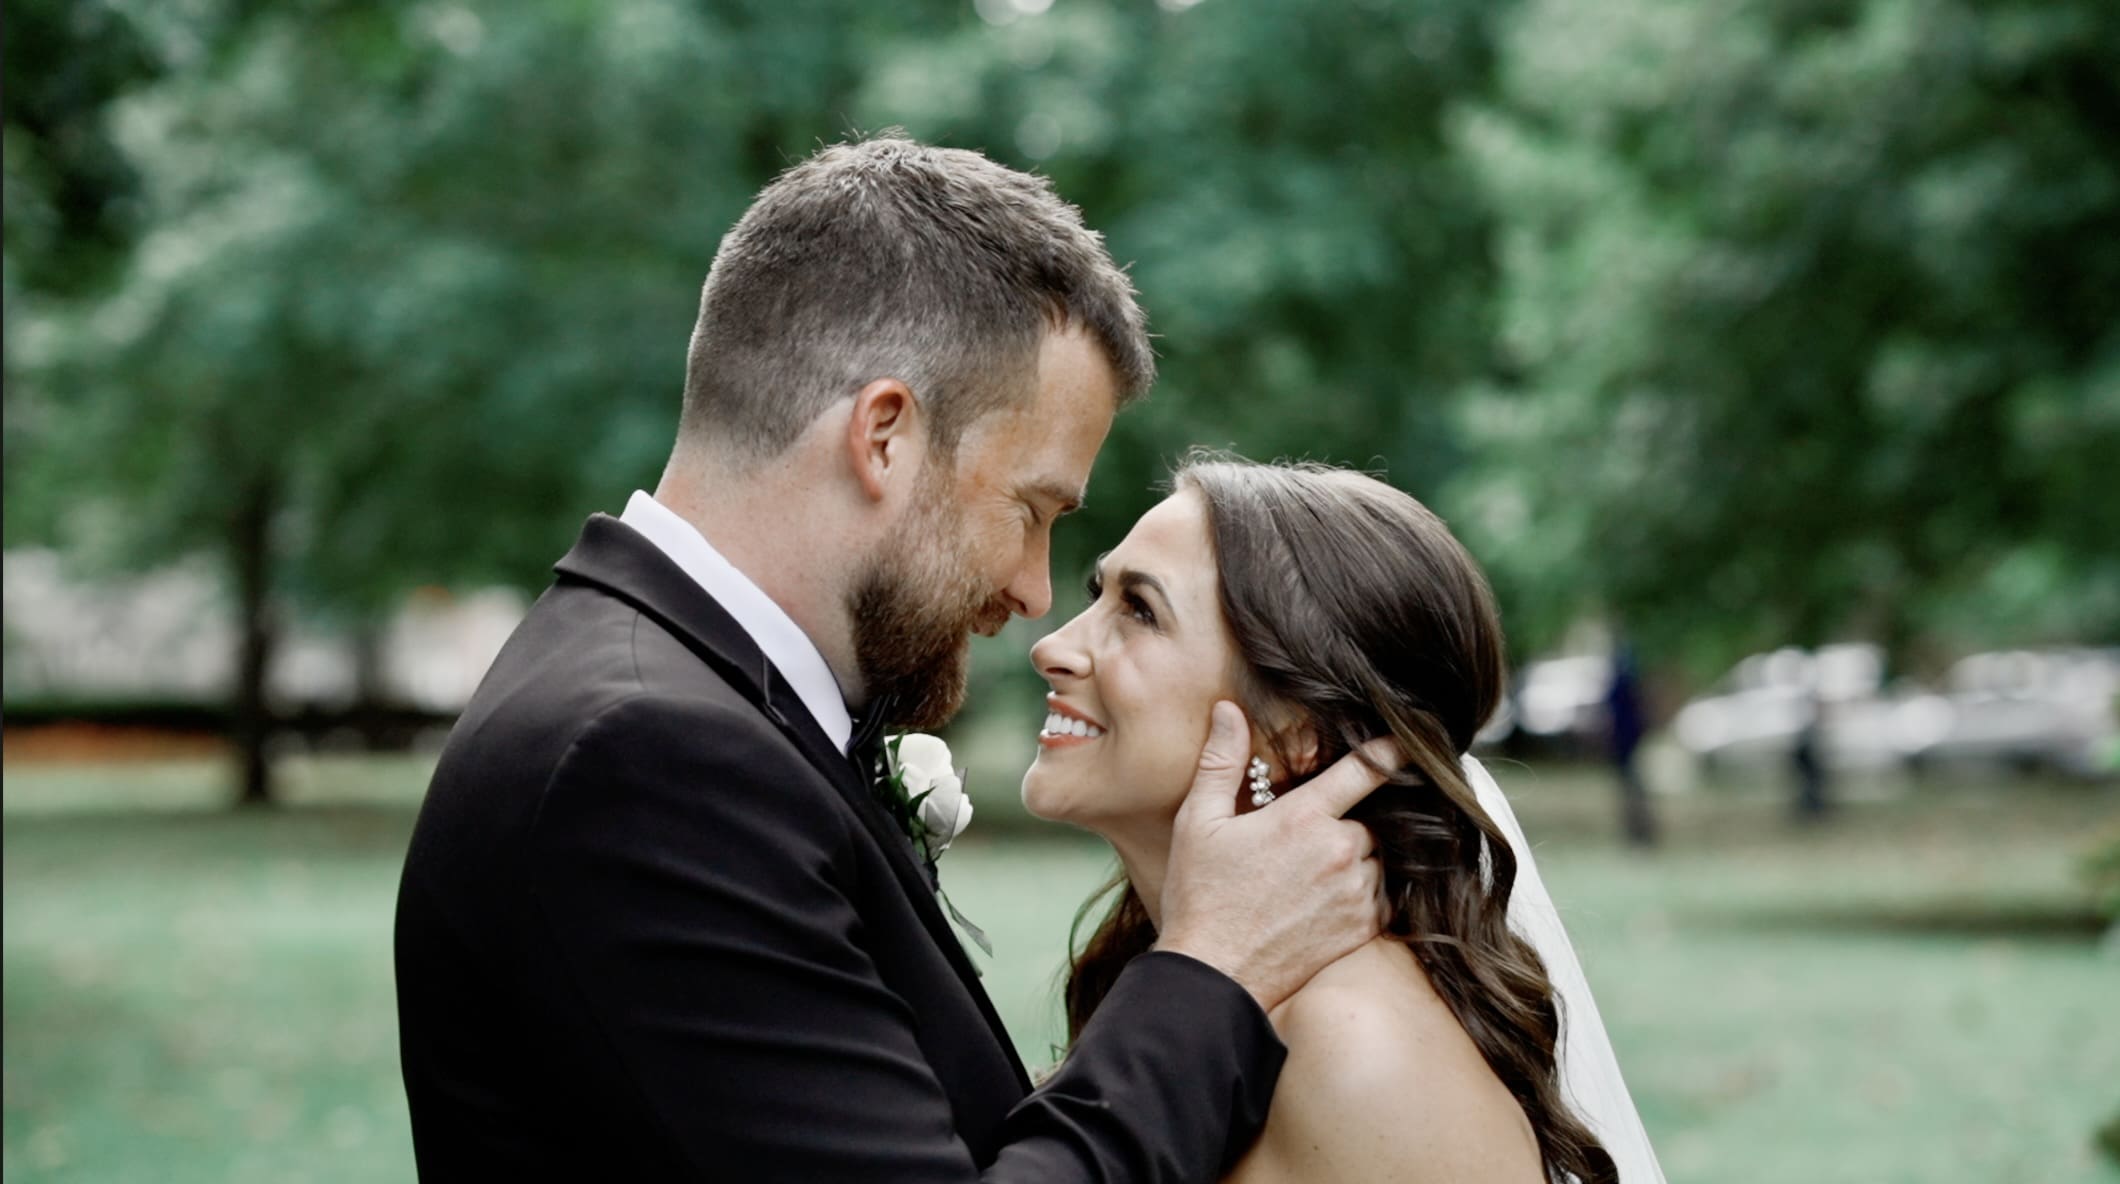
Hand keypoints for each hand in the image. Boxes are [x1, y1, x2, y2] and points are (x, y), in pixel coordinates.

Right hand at [1155, 700, 1392, 1012]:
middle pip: (1368, 820)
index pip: (1364, 770)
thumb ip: (1221, 761)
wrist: (1215, 973)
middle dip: (1345, 823)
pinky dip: (1365, 891)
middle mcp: (1338, 851)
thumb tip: (1228, 711)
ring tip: (1313, 871)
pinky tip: (1328, 898)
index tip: (1407, 740)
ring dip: (1356, 857)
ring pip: (1377, 857)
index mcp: (1303, 818)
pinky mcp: (1361, 928)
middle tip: (1307, 838)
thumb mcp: (1199, 821)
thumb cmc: (1201, 896)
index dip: (1389, 751)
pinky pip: (1382, 895)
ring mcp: (1354, 892)